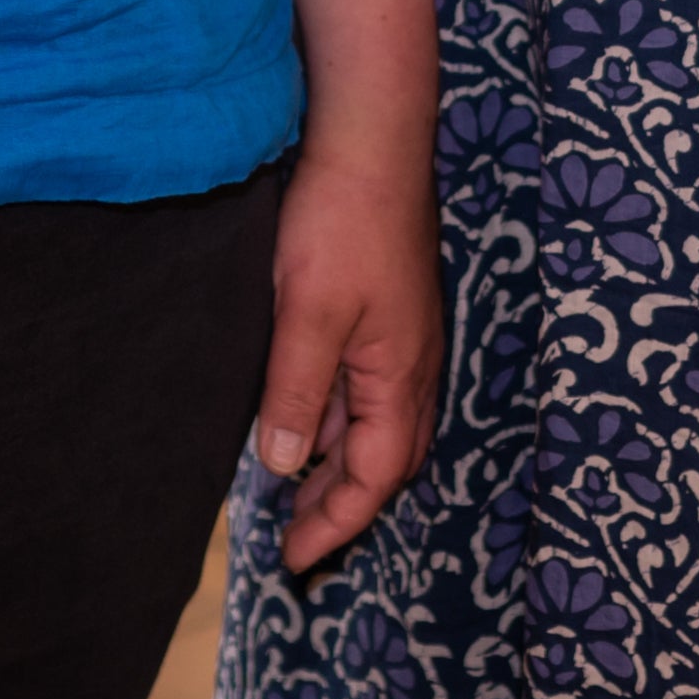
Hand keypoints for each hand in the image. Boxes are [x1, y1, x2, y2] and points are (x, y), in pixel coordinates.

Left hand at [253, 148, 440, 570]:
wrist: (371, 139)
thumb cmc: (340, 222)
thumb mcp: (306, 313)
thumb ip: (295, 393)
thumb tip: (285, 467)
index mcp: (400, 377)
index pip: (375, 478)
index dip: (335, 524)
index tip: (294, 560)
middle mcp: (412, 366)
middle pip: (385, 461)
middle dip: (342, 504)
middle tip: (293, 539)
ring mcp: (403, 337)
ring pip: (374, 424)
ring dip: (337, 462)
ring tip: (289, 489)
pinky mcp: (387, 311)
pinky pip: (366, 387)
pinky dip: (335, 417)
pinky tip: (300, 413)